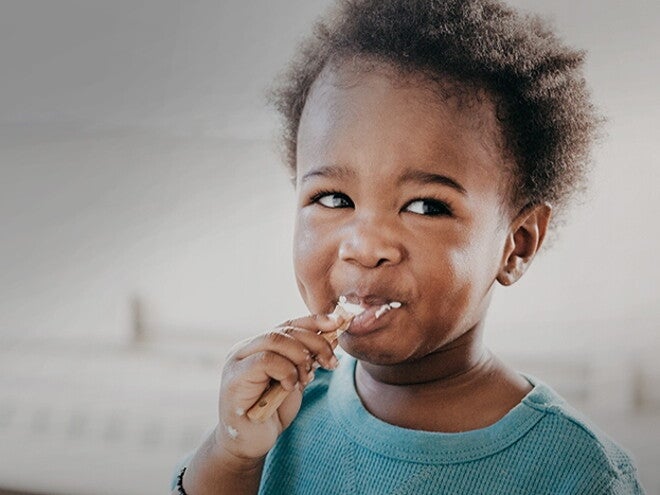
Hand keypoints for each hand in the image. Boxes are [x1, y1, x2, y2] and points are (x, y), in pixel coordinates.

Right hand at [215, 312, 341, 459]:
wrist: (250, 443)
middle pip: (285, 330)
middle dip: (315, 343)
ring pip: (275, 340)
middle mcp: (247, 348)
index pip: (289, 325)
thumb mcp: (295, 379)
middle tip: (330, 362)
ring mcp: (237, 360)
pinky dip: (286, 371)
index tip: (338, 323)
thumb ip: (305, 358)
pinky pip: (266, 360)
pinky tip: (289, 387)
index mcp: (260, 345)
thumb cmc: (272, 411)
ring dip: (300, 358)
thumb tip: (331, 334)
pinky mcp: (235, 377)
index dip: (314, 322)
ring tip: (306, 378)